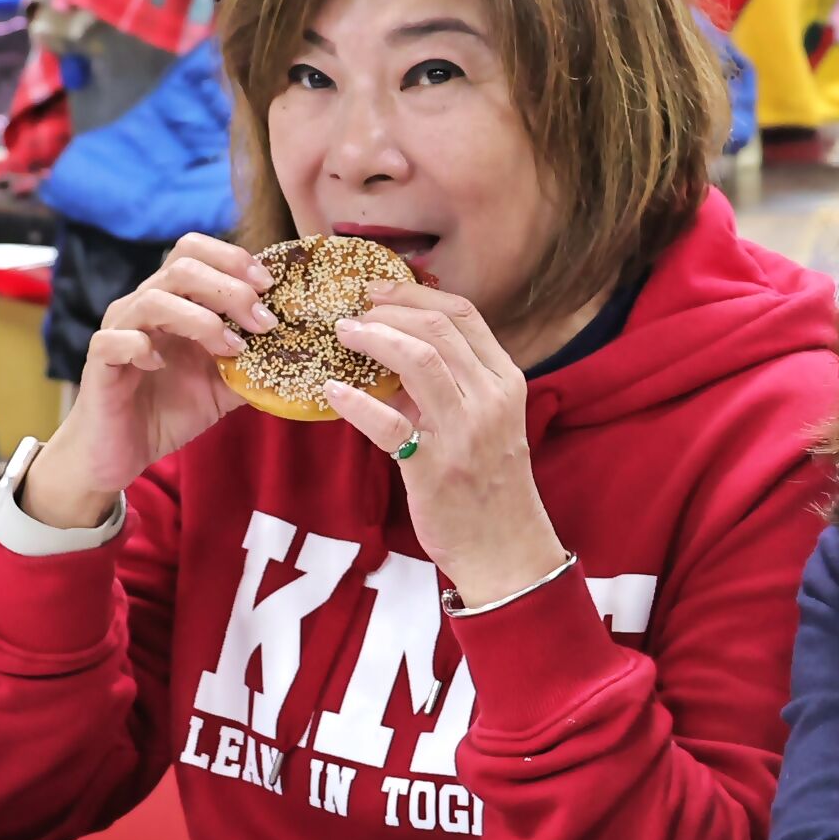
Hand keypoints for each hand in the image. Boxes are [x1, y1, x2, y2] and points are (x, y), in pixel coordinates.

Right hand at [23, 233, 265, 528]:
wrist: (122, 452)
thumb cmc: (169, 410)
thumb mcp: (224, 384)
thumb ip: (255, 361)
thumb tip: (301, 349)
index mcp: (173, 301)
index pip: (195, 251)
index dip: (233, 259)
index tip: (269, 285)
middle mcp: (143, 306)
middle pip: (181, 266)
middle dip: (230, 289)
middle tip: (262, 322)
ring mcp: (119, 331)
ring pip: (153, 298)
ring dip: (200, 320)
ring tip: (230, 348)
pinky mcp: (100, 362)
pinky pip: (116, 340)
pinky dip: (143, 347)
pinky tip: (161, 365)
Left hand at [321, 282, 567, 607]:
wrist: (505, 549)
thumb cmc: (489, 483)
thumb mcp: (484, 422)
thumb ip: (450, 385)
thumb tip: (391, 352)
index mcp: (506, 382)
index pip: (464, 316)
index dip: (416, 295)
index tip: (379, 290)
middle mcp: (490, 400)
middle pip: (438, 330)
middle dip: (389, 310)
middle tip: (352, 311)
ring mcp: (464, 433)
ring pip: (420, 361)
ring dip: (374, 339)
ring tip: (342, 335)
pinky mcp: (434, 468)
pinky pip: (389, 425)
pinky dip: (356, 403)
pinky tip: (333, 392)